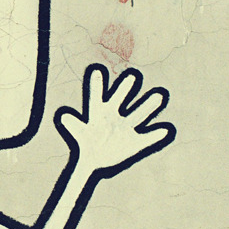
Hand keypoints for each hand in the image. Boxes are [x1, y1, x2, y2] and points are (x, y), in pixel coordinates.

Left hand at [54, 64, 175, 178]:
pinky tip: (164, 130)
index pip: (97, 96)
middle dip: (125, 88)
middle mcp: (114, 116)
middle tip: (132, 76)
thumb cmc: (86, 142)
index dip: (97, 85)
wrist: (96, 158)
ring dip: (148, 106)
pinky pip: (147, 137)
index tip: (96, 71)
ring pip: (139, 114)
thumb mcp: (80, 134)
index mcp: (99, 112)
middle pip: (120, 99)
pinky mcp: (135, 142)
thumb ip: (73, 125)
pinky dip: (155, 135)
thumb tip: (63, 116)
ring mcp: (126, 128)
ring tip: (158, 95)